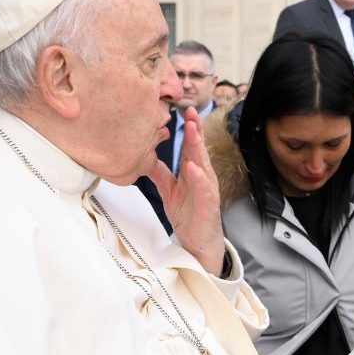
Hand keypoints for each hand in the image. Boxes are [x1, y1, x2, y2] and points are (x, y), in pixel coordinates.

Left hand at [148, 107, 224, 274]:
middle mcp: (203, 177)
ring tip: (193, 131)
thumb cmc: (188, 216)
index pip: (191, 146)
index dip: (190, 129)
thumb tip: (146, 157)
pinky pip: (203, 189)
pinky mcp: (208, 204)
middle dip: (196, 130)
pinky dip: (198, 177)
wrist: (198, 243)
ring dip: (198, 147)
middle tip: (192, 113)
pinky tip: (193, 167)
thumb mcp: (169, 191)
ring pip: (203, 164)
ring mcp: (207, 189)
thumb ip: (160, 174)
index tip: (185, 111)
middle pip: (199, 150)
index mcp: (193, 172)